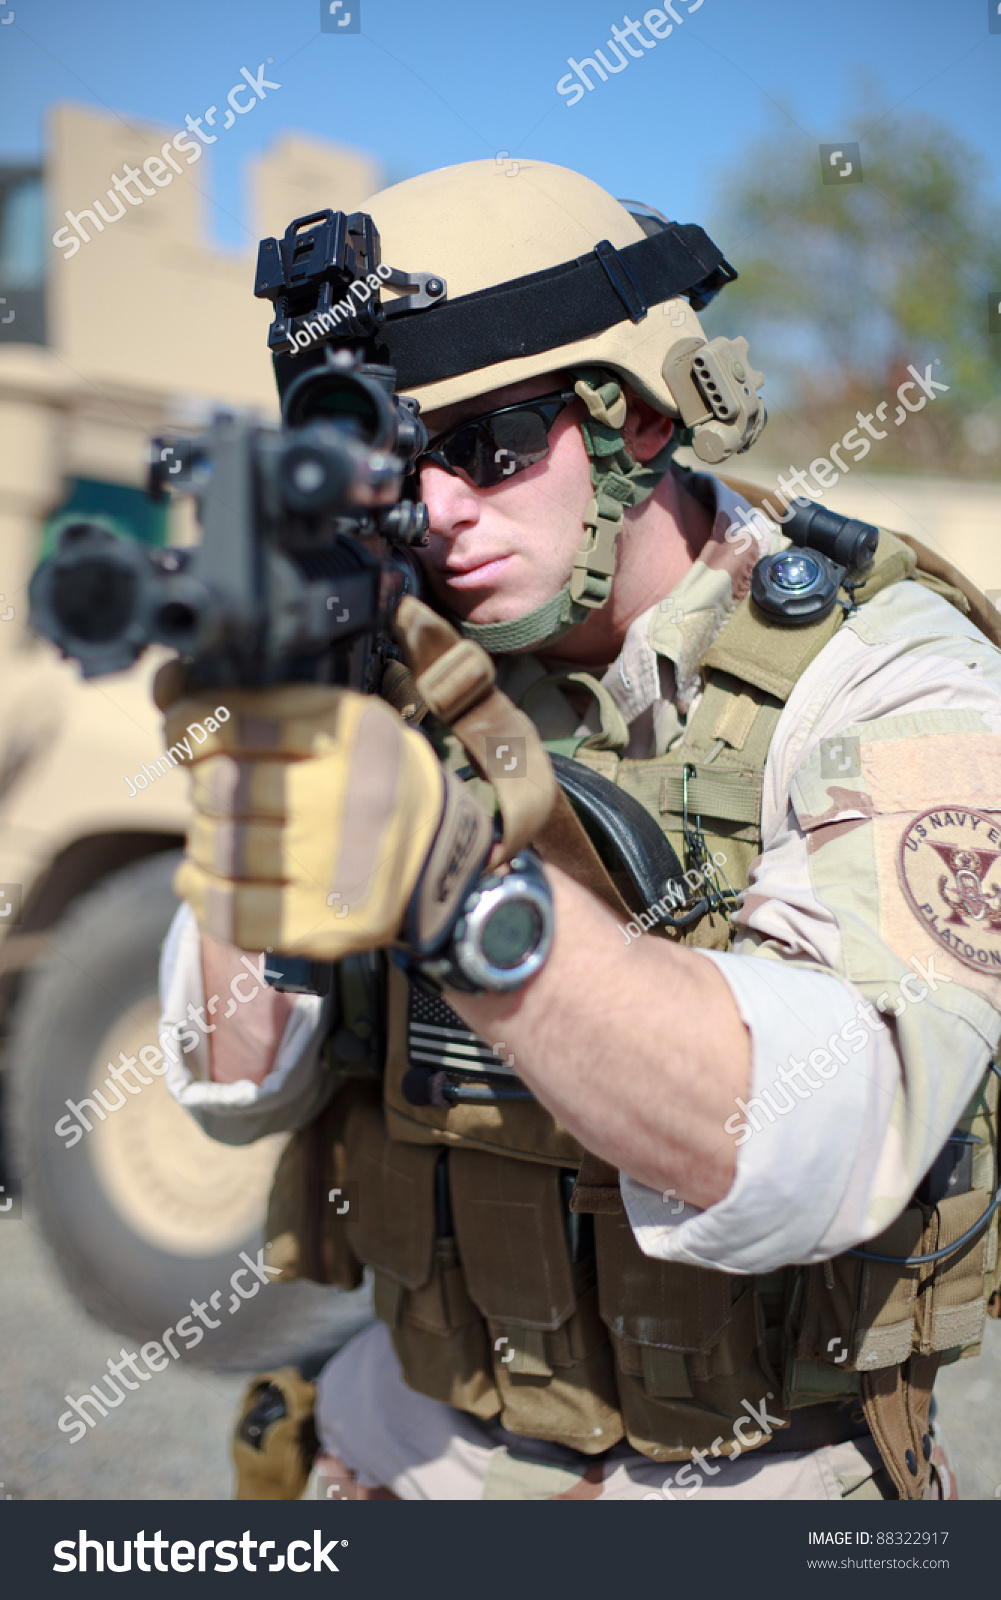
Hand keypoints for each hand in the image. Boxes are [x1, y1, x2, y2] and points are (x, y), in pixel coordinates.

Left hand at [156, 673, 493, 960]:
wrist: (443, 859)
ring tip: (227, 833)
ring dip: (204, 837)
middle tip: (224, 791)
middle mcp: (347, 800)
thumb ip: (256, 701)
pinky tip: (207, 876)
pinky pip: (228, 911)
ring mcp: (336, 869)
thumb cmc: (371, 779)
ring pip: (218, 848)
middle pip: (220, 788)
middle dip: (205, 786)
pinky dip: (200, 889)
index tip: (187, 735)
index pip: (235, 723)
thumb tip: (163, 685)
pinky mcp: (324, 926)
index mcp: (351, 736)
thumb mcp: (337, 721)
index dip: (189, 727)